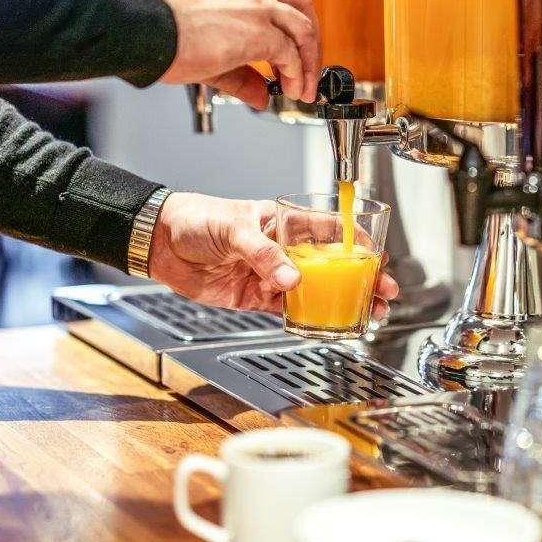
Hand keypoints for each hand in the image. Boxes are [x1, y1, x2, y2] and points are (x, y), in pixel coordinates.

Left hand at [148, 193, 398, 317]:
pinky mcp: (254, 297)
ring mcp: (269, 274)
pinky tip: (328, 324)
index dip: (357, 242)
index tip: (378, 256)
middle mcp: (281, 249)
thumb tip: (292, 279)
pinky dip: (308, 318)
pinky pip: (288, 309)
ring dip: (341, 301)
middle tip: (384, 291)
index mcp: (282, 222)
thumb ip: (263, 254)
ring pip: (315, 290)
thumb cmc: (194, 218)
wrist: (158, 242)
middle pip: (331, 265)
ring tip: (368, 312)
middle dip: (361, 278)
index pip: (330, 230)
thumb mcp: (233, 228)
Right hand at [155, 0, 320, 106]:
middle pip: (303, 10)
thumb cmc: (167, 37)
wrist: (149, 35)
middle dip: (312, 45)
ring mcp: (257, 7)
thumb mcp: (214, 52)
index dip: (296, 32)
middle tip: (309, 73)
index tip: (296, 57)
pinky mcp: (259, 32)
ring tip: (303, 88)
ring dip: (309, 64)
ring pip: (304, 30)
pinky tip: (290, 89)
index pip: (283, 2)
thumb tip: (262, 96)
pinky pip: (291, 54)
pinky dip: (297, 74)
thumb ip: (244, 75)